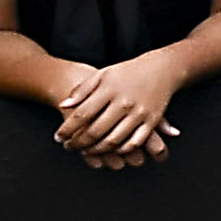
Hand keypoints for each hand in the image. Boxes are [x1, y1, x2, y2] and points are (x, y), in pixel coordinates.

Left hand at [53, 52, 183, 166]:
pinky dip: (120, 150)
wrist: (162, 69)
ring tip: (86, 150)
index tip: (58, 137)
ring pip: (113, 141)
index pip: (82, 114)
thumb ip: (82, 90)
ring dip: (96, 150)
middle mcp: (123, 102)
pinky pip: (134, 142)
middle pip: (96, 131)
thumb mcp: (102, 75)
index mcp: (108, 90)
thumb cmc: (128, 72)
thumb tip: (63, 105)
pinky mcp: (151, 121)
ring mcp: (139, 113)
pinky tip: (111, 150)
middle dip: (78, 143)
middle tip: (69, 147)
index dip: (67, 129)